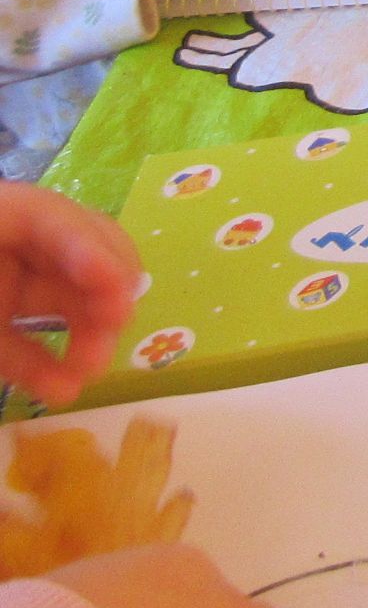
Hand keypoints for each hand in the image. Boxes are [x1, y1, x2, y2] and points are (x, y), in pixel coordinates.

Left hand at [0, 184, 138, 405]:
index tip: (115, 288)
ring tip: (89, 373)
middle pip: (81, 256)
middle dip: (105, 294)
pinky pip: (30, 343)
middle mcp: (14, 247)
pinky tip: (61, 392)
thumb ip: (2, 316)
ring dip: (89, 337)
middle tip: (114, 329)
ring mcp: (6, 285)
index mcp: (2, 215)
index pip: (54, 217)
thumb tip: (103, 285)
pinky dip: (49, 368)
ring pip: (68, 302)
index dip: (90, 247)